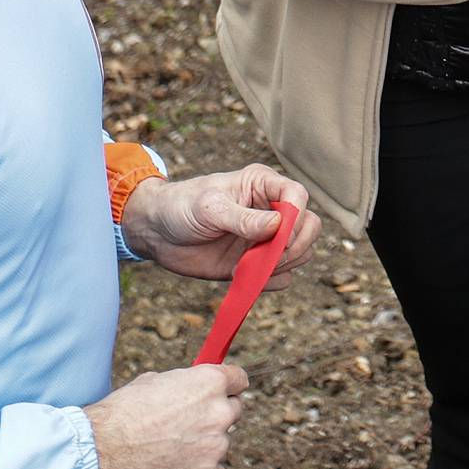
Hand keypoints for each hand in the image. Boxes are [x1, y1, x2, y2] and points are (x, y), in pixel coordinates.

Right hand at [84, 363, 246, 468]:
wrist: (108, 445)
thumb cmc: (129, 408)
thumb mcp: (160, 380)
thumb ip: (187, 384)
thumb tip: (194, 388)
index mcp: (210, 382)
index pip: (239, 379)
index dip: (230, 385)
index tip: (225, 391)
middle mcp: (220, 411)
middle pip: (235, 410)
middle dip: (218, 414)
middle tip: (194, 422)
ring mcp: (216, 444)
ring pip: (222, 442)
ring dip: (207, 443)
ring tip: (176, 446)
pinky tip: (182, 465)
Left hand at [121, 164, 319, 283]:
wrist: (159, 232)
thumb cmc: (182, 207)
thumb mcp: (210, 208)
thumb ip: (243, 218)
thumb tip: (278, 226)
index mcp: (262, 185)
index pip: (298, 196)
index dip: (296, 218)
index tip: (278, 238)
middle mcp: (270, 210)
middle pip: (309, 225)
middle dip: (295, 245)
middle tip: (268, 259)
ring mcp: (265, 238)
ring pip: (301, 252)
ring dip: (283, 265)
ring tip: (250, 268)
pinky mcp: (256, 263)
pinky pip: (282, 277)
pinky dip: (272, 282)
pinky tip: (246, 278)